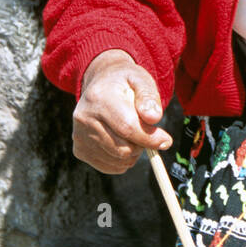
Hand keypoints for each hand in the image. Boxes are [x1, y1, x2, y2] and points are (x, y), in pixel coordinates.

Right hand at [73, 50, 171, 173]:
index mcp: (99, 98)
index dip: (150, 138)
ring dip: (134, 153)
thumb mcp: (141, 80)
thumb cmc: (125, 83)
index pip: (127, 127)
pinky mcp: (79, 149)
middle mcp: (84, 118)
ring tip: (134, 134)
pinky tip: (123, 142)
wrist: (100, 83)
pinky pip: (109, 166)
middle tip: (147, 133)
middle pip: (122, 148)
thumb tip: (154, 118)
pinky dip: (123, 161)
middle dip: (142, 145)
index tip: (166, 141)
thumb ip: (149, 97)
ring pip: (117, 160)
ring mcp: (79, 135)